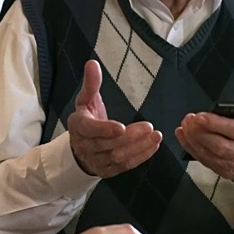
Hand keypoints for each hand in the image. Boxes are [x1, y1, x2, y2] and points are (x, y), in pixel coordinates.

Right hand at [67, 60, 162, 177]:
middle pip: (108, 145)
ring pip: (118, 157)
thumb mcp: (86, 99)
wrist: (81, 146)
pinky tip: (153, 145)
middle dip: (130, 137)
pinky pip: (126, 166)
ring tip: (155, 135)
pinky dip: (141, 156)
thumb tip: (92, 63)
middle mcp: (85, 146)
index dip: (105, 130)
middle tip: (148, 127)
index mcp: (78, 127)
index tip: (122, 127)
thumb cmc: (87, 118)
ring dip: (138, 147)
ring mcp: (96, 161)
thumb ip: (91, 83)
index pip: (90, 130)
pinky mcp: (107, 171)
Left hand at [175, 92, 233, 196]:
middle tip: (189, 119)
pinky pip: (204, 160)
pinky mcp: (224, 171)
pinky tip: (184, 136)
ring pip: (210, 154)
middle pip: (220, 145)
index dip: (218, 124)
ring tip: (185, 125)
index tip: (202, 116)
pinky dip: (191, 148)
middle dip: (201, 132)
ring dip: (194, 140)